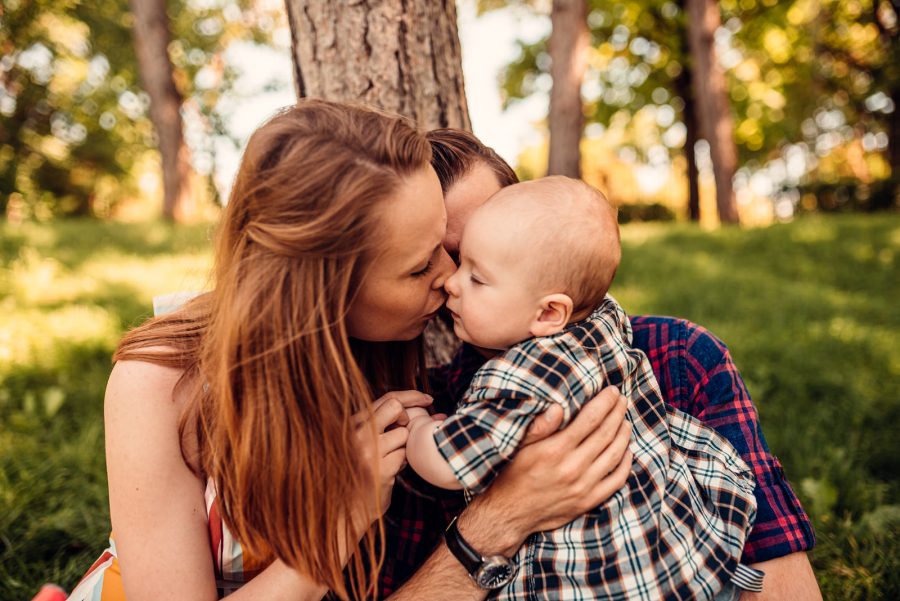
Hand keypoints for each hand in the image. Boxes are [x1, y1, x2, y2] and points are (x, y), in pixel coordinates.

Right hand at [353, 391, 433, 519]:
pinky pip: (405, 456)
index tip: (427, 398)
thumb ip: (381, 423)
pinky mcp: (380, 469)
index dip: (411, 396)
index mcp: (353, 423)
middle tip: (408, 430)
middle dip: (409, 418)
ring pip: (404, 435)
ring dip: (404, 447)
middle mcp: (358, 434)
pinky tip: (390, 471)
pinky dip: (402, 463)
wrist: (348, 508)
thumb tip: (421, 404)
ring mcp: (368, 451)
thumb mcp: (363, 441)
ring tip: (391, 459)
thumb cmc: (359, 472)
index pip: (386, 399)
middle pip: (396, 408)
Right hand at [459, 386, 632, 555]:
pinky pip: (616, 480)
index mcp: (556, 450)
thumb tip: (558, 406)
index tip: (612, 391)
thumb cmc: (513, 474)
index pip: (589, 419)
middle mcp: (573, 467)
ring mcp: (584, 486)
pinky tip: (626, 451)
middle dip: (617, 413)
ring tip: (625, 421)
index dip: (605, 402)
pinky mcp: (589, 501)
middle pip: (606, 433)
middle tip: (622, 400)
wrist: (510, 513)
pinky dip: (625, 463)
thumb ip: (540, 426)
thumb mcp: (520, 446)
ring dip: (624, 435)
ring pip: (614, 455)